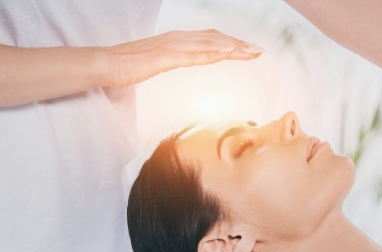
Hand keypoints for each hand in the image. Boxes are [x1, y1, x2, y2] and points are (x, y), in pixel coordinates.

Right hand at [103, 29, 264, 86]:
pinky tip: (228, 53)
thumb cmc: (128, 67)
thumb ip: (173, 61)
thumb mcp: (158, 64)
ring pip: (210, 44)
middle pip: (216, 39)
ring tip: (252, 53)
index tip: (250, 51)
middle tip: (260, 51)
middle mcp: (178, 39)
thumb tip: (185, 63)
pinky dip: (213, 52)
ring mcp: (173, 46)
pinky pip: (194, 54)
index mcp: (177, 40)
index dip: (232, 44)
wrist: (106, 65)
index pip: (211, 40)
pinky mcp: (166, 57)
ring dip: (234, 48)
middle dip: (239, 45)